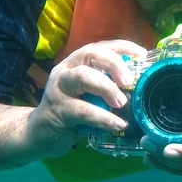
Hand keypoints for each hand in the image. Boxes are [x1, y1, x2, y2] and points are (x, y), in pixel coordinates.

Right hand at [26, 39, 146, 158]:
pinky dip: (103, 117)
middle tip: (129, 80)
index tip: (142, 55)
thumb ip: (107, 88)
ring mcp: (58, 89)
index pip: (100, 46)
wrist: (39, 135)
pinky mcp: (57, 110)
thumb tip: (140, 88)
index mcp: (75, 63)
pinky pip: (83, 110)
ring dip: (106, 87)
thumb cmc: (71, 113)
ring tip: (122, 103)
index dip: (122, 47)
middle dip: (114, 63)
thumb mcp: (90, 97)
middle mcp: (65, 70)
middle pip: (90, 54)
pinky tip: (117, 124)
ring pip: (83, 76)